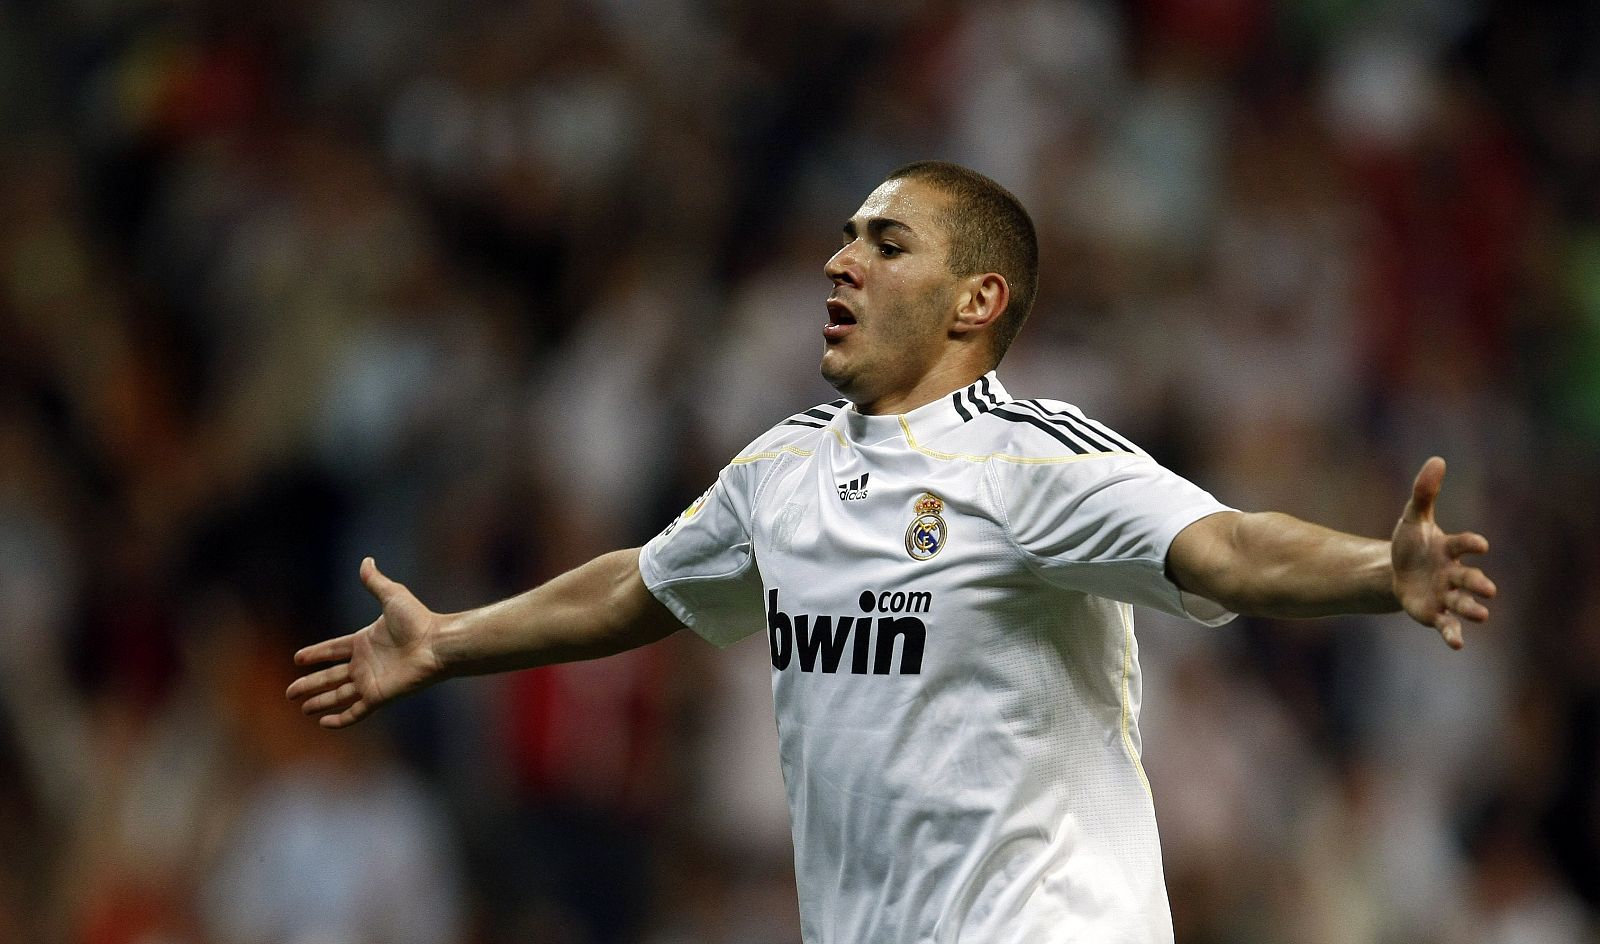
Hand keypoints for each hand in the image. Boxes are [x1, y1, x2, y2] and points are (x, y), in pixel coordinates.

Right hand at [287, 558, 446, 727]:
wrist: (436, 644)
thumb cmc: (418, 620)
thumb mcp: (392, 596)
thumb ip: (375, 581)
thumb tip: (367, 560)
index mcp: (364, 641)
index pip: (333, 650)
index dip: (316, 654)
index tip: (298, 658)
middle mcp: (365, 663)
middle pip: (330, 676)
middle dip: (310, 684)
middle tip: (289, 692)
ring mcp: (371, 681)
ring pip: (338, 695)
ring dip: (320, 701)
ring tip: (302, 708)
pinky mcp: (379, 696)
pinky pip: (355, 711)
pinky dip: (340, 719)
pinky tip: (324, 723)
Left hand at [1391, 457, 1496, 648]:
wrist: (1397, 572)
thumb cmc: (1411, 544)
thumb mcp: (1412, 518)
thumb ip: (1424, 492)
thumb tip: (1437, 460)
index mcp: (1449, 549)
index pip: (1463, 545)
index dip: (1471, 544)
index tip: (1481, 545)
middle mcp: (1453, 574)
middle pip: (1469, 579)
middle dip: (1478, 584)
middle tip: (1488, 589)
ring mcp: (1445, 595)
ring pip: (1462, 604)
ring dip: (1471, 610)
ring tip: (1481, 615)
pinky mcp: (1434, 614)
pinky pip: (1446, 625)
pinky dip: (1452, 633)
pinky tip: (1457, 644)